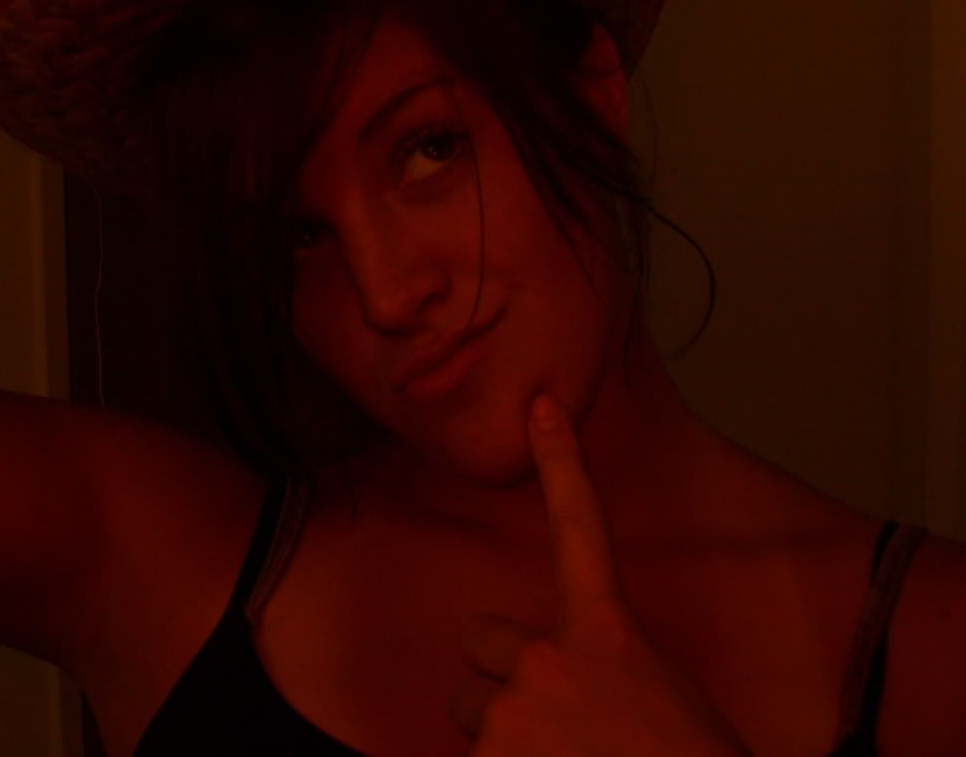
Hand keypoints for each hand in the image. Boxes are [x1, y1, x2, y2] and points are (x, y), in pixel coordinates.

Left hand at [449, 396, 753, 755]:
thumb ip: (606, 669)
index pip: (582, 529)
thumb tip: (569, 682)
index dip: (561, 464)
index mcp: (609, 636)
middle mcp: (550, 661)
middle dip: (503, 675)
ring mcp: (511, 714)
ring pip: (469, 708)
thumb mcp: (663, 699)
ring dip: (498, 736)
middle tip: (552, 724)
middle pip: (482, 640)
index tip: (542, 408)